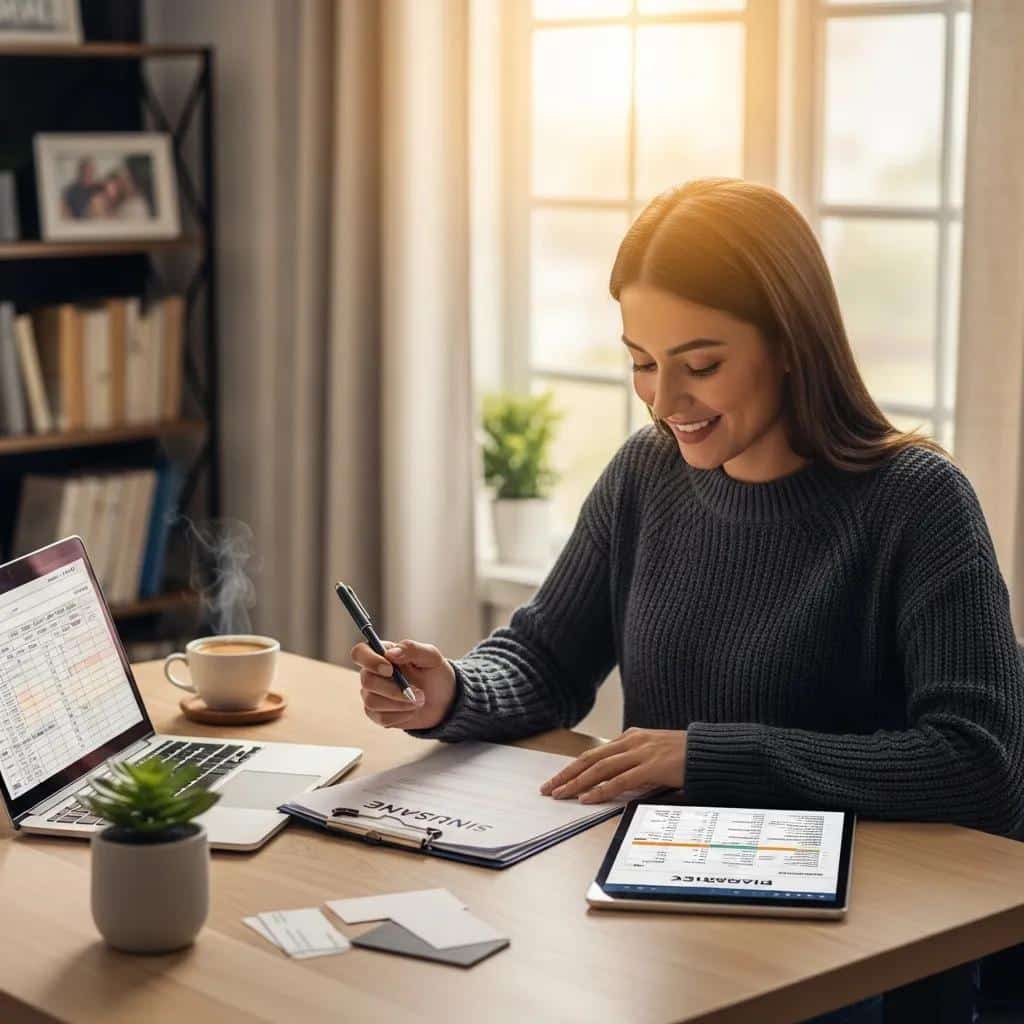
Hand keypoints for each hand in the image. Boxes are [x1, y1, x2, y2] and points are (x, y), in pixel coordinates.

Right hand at [350, 638, 456, 730]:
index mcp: (382, 654)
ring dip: (401, 704)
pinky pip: (381, 718)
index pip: (360, 653)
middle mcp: (372, 673)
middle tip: (419, 692)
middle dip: (394, 690)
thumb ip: (411, 649)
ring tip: (420, 701)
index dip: (370, 661)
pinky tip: (412, 710)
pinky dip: (401, 715)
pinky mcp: (376, 713)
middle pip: (367, 681)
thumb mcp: (431, 657)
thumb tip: (391, 653)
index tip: (390, 669)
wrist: (443, 700)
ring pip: (373, 702)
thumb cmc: (435, 673)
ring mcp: (372, 694)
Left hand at [539, 728, 686, 803]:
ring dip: (577, 783)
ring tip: (561, 794)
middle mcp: (633, 741)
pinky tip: (587, 798)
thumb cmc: (687, 756)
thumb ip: (636, 763)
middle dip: (567, 774)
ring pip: (600, 768)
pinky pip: (620, 780)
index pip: (595, 753)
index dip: (573, 767)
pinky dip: (601, 790)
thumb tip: (616, 780)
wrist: (712, 752)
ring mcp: (642, 752)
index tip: (557, 779)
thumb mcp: (656, 755)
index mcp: (632, 737)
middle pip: (591, 759)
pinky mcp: (652, 766)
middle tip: (549, 788)